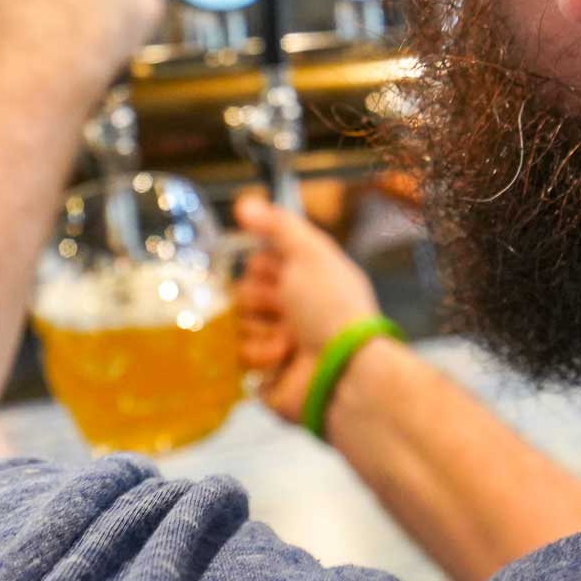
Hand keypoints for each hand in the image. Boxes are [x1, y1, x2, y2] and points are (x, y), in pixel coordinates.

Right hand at [233, 192, 383, 425]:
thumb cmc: (334, 309)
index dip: (262, 268)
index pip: (256, 264)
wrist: (344, 370)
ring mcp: (276, 345)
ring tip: (289, 340)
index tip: (279, 273)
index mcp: (302, 282)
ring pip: (237, 328)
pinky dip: (260, 359)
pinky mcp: (264, 376)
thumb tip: (245, 203)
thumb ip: (278, 226)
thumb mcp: (311, 253)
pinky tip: (283, 360)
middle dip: (260, 301)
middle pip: (241, 295)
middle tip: (285, 308)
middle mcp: (288, 312)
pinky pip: (237, 360)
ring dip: (261, 331)